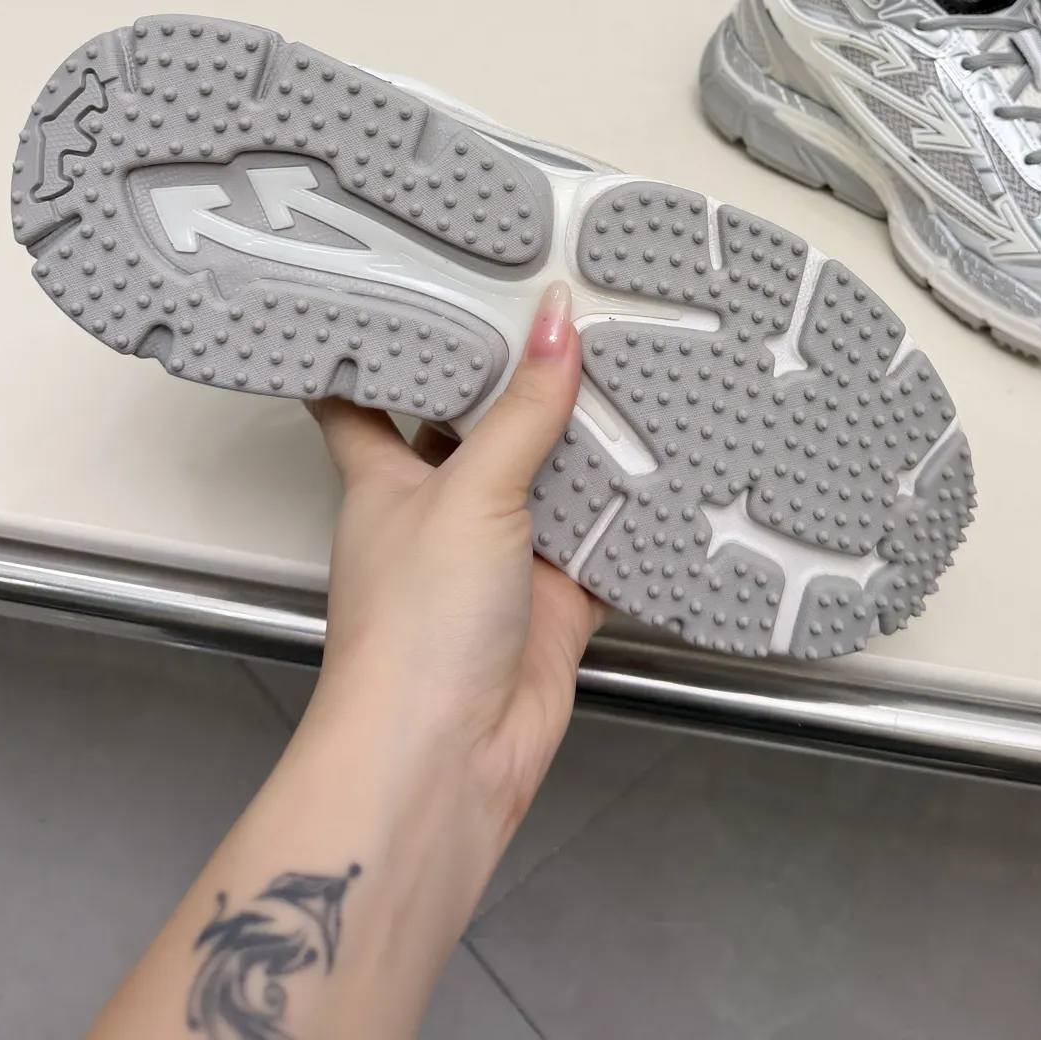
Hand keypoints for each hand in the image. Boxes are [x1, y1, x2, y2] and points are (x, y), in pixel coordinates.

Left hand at [307, 279, 602, 850]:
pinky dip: (636, 510)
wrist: (447, 758)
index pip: (365, 393)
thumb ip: (523, 409)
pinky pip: (604, 539)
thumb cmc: (414, 627)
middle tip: (564, 298)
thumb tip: (556, 320)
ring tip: (634, 352)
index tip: (408, 281)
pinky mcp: (556, 598)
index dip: (381, 342)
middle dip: (518, 376)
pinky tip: (675, 458)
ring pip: (549, 477)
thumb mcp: (467, 491)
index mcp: (384, 476)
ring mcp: (500, 554)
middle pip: (479, 425)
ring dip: (586, 436)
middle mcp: (440, 508)